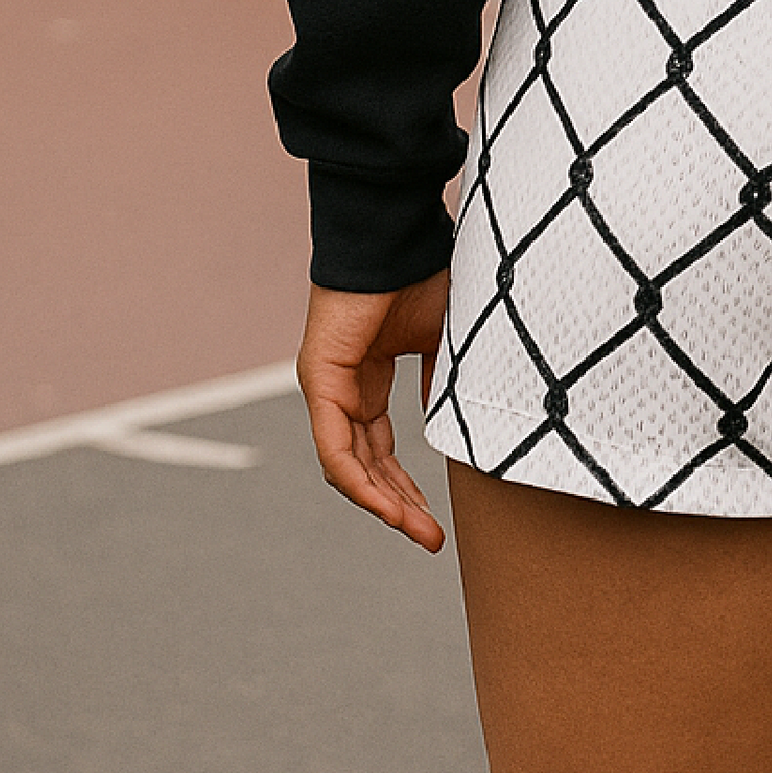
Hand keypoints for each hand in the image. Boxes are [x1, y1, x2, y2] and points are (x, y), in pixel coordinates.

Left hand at [297, 273, 451, 551]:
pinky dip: (361, 480)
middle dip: (400, 505)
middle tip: (431, 539)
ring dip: (383, 503)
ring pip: (349, 466)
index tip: (438, 519)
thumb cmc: (422, 273)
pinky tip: (388, 507)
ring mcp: (328, 388)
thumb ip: (442, 383)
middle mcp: (344, 390)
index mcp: (370, 379)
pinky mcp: (319, 381)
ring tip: (417, 532)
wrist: (397, 234)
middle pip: (368, 465)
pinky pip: (335, 447)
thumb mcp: (443, 341)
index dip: (409, 486)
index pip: (382, 450)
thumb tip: (452, 425)